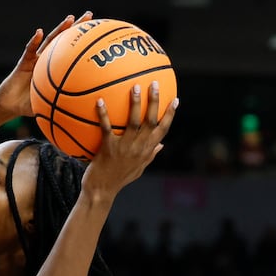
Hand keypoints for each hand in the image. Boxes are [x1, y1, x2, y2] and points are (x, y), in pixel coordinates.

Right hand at [0, 11, 90, 118]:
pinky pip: (30, 50)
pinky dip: (34, 41)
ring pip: (50, 41)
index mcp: (56, 68)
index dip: (85, 42)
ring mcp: (36, 59)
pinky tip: (39, 32)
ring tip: (70, 18)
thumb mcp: (52, 107)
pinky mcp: (23, 62)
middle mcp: (47, 60)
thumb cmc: (30, 105)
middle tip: (90, 15)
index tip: (100, 33)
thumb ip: (66, 109)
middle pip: (65, 40)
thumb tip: (86, 119)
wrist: (9, 105)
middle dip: (77, 27)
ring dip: (60, 28)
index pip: (73, 52)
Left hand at [84, 81, 178, 197]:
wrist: (102, 191)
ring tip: (134, 87)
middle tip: (154, 83)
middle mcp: (139, 147)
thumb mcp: (139, 168)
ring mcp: (125, 148)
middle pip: (151, 121)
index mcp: (147, 150)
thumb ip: (151, 155)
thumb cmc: (119, 179)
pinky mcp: (108, 148)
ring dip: (135, 104)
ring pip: (133, 122)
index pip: (163, 129)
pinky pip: (106, 128)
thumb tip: (162, 145)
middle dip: (155, 101)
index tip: (175, 99)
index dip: (170, 114)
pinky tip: (99, 101)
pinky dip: (103, 114)